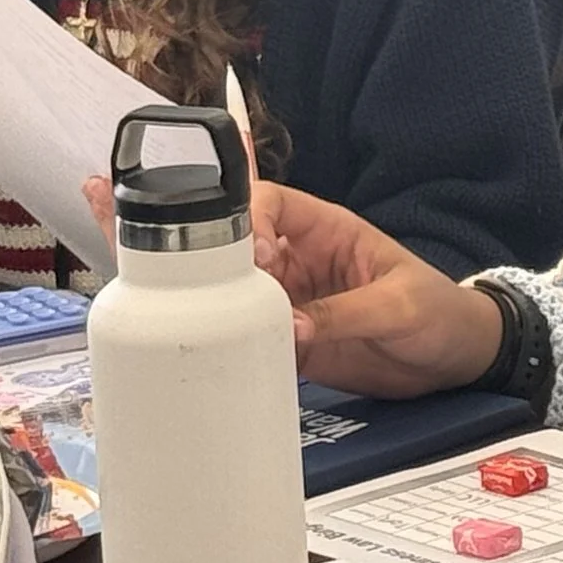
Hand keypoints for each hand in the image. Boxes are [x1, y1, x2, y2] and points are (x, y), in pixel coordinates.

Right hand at [83, 173, 506, 395]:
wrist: (459, 362)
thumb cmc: (438, 313)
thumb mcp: (398, 307)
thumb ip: (346, 317)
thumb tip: (289, 331)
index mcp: (319, 229)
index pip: (264, 207)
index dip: (240, 225)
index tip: (241, 259)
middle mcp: (289, 260)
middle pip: (220, 239)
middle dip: (167, 224)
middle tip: (103, 200)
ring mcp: (281, 302)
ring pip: (216, 287)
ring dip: (167, 275)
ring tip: (103, 243)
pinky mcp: (282, 344)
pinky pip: (235, 337)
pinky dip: (199, 334)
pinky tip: (151, 326)